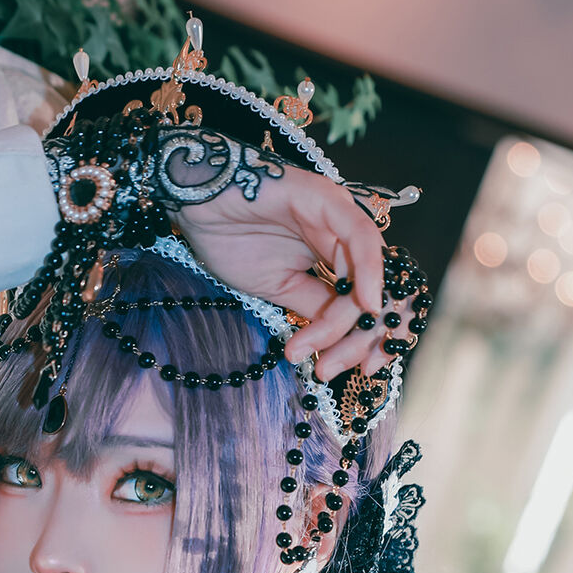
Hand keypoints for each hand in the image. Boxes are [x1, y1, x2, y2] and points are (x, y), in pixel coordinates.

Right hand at [168, 149, 416, 382]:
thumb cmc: (230, 240)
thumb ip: (313, 308)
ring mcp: (340, 217)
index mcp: (334, 256)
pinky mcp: (329, 200)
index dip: (374, 336)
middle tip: (334, 370)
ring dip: (351, 321)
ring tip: (323, 352)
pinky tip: (367, 305)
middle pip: (376, 291)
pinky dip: (369, 272)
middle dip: (363, 338)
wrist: (196, 207)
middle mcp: (344, 237)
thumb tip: (338, 340)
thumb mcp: (277, 289)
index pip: (370, 299)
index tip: (364, 372)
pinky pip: (361, 238)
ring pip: (369, 274)